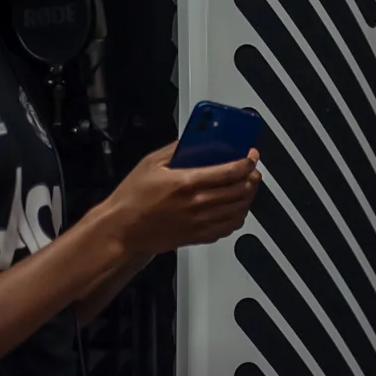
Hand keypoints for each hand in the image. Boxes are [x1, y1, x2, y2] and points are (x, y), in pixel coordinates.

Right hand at [101, 142, 262, 254]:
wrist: (123, 230)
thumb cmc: (133, 197)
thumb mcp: (151, 163)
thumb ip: (177, 149)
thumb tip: (196, 139)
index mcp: (188, 182)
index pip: (231, 171)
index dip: (247, 162)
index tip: (251, 156)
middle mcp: (198, 203)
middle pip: (241, 190)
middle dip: (252, 178)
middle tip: (252, 170)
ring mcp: (201, 222)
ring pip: (240, 209)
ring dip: (248, 197)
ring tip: (247, 187)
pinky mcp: (199, 236)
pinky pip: (229, 227)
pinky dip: (238, 216)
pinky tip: (236, 208)